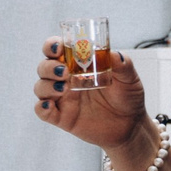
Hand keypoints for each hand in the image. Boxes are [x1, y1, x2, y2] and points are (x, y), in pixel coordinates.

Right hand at [31, 37, 148, 150]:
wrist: (130, 126)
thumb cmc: (127, 98)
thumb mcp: (129, 79)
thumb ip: (123, 65)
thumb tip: (114, 54)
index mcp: (78, 65)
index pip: (57, 50)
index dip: (52, 45)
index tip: (58, 47)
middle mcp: (66, 79)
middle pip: (44, 67)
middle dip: (48, 67)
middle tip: (64, 72)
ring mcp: (62, 98)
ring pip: (40, 87)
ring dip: (47, 85)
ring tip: (64, 89)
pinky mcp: (61, 116)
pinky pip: (42, 111)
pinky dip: (42, 107)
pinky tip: (50, 106)